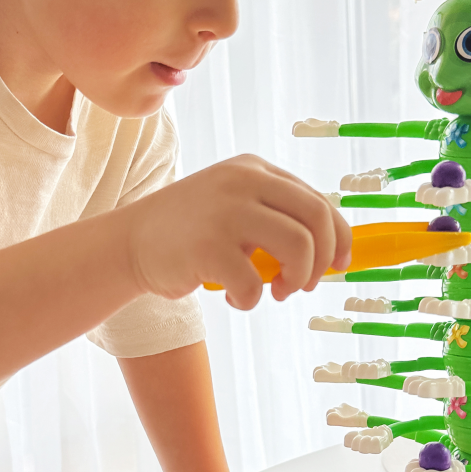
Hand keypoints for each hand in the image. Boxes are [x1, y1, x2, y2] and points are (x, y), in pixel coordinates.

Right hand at [121, 154, 351, 309]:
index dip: (340, 237)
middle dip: (322, 260)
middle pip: (316, 219)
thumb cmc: (192, 232)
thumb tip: (333, 250)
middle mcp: (243, 182)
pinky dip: (250, 301)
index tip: (340, 264)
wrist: (130, 242)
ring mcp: (225, 212)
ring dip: (296, 280)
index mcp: (254, 170)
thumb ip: (276, 216)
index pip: (318, 200)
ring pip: (298, 247)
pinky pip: (254, 284)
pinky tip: (233, 298)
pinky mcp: (208, 247)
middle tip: (304, 284)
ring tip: (276, 292)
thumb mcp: (236, 205)